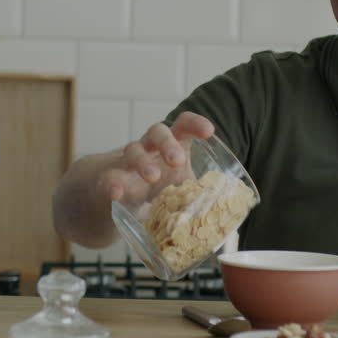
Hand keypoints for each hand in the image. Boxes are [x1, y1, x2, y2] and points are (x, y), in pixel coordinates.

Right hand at [95, 111, 214, 207]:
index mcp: (171, 147)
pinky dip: (112, 185)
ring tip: (152, 177)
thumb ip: (198, 195)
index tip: (208, 131)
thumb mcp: (179, 189)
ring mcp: (126, 162)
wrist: (114, 199)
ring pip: (132, 149)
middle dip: (168, 143)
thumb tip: (229, 213)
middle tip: (177, 160)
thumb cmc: (155, 189)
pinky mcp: (108, 180)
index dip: (195, 124)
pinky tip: (116, 194)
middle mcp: (149, 149)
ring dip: (143, 161)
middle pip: (157, 131)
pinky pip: (108, 178)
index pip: (182, 126)